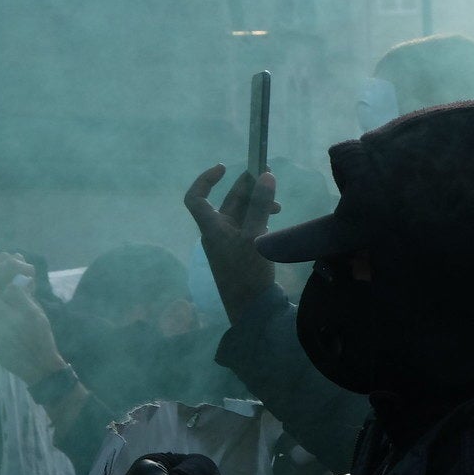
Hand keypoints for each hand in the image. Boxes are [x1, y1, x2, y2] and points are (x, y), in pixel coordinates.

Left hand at [0, 253, 66, 383]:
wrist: (39, 365)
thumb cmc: (42, 339)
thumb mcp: (41, 317)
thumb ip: (27, 301)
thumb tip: (14, 285)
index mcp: (29, 312)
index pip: (10, 290)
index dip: (7, 291)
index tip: (8, 296)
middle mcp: (15, 320)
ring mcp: (2, 333)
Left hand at [185, 165, 278, 323]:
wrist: (251, 306)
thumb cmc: (247, 272)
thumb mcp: (255, 237)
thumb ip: (259, 206)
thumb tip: (265, 175)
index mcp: (212, 227)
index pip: (196, 198)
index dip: (205, 180)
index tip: (224, 168)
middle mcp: (217, 231)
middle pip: (228, 201)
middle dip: (246, 187)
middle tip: (268, 175)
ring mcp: (230, 241)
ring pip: (241, 212)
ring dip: (258, 203)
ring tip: (278, 204)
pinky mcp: (242, 250)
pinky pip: (249, 225)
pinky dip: (260, 217)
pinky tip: (274, 220)